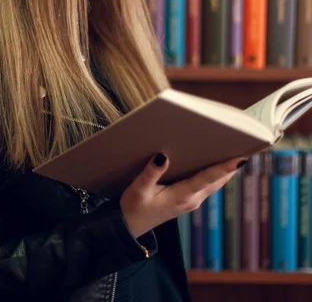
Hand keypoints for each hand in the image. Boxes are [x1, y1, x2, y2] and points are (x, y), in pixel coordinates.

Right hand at [120, 153, 245, 237]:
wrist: (129, 227)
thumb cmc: (133, 207)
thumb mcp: (138, 189)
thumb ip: (151, 172)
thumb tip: (163, 155)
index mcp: (182, 195)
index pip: (207, 178)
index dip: (224, 168)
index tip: (241, 159)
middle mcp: (192, 199)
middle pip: (217, 180)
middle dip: (231, 166)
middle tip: (244, 146)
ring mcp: (192, 201)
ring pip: (215, 184)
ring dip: (226, 170)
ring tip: (237, 150)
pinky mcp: (188, 200)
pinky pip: (208, 185)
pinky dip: (216, 174)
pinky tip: (217, 163)